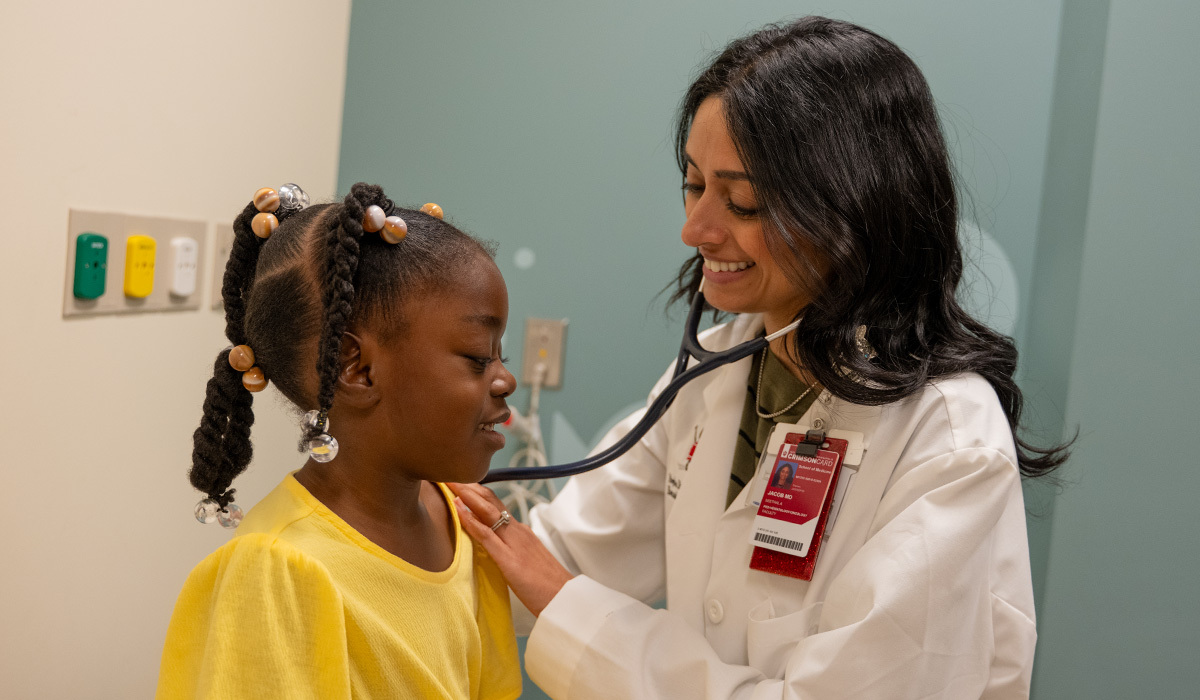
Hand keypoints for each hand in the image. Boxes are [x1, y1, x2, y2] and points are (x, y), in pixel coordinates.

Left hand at [448, 482, 573, 616]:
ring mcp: (514, 543)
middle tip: (451, 475)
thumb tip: (499, 550)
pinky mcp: (509, 558)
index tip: (463, 484)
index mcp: (522, 533)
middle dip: (470, 487)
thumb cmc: (549, 586)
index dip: (479, 493)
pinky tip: (458, 509)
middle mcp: (518, 532)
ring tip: (450, 483)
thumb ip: (515, 552)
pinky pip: (486, 534)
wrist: (565, 599)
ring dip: (467, 495)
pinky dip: (470, 519)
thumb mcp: (529, 562)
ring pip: (488, 511)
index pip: (497, 506)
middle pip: (491, 502)